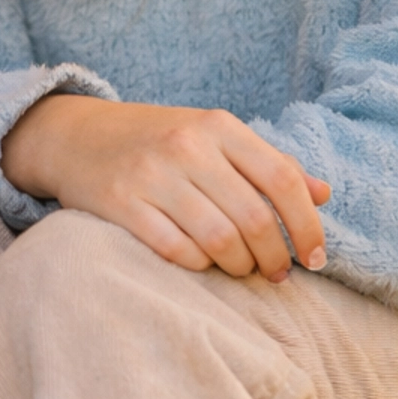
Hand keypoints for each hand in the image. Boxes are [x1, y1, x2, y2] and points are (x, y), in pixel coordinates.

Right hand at [1, 94, 330, 282]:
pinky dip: (199, 266)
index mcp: (218, 125)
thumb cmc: (156, 141)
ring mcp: (151, 175)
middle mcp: (187, 146)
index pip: (283, 179)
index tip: (315, 257)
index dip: (307, 226)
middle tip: (277, 273)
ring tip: (241, 270)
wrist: (74, 135)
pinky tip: (203, 264)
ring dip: (240, 267)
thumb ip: (266, 163)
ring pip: (219, 240)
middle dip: (275, 257)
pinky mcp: (120, 204)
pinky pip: (177, 251)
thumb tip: (323, 195)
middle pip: (254, 218)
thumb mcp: (212, 137)